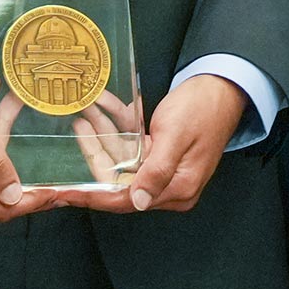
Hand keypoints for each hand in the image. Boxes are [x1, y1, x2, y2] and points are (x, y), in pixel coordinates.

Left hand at [52, 73, 244, 214]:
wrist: (223, 86)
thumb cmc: (203, 108)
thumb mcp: (176, 136)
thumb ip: (156, 170)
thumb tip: (138, 201)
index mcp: (177, 188)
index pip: (125, 201)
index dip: (92, 196)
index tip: (65, 193)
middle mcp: (170, 185)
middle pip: (119, 179)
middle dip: (95, 154)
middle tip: (75, 134)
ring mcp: (165, 169)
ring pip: (123, 159)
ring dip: (104, 136)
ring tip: (84, 116)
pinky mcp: (162, 153)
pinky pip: (133, 145)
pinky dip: (119, 128)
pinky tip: (104, 108)